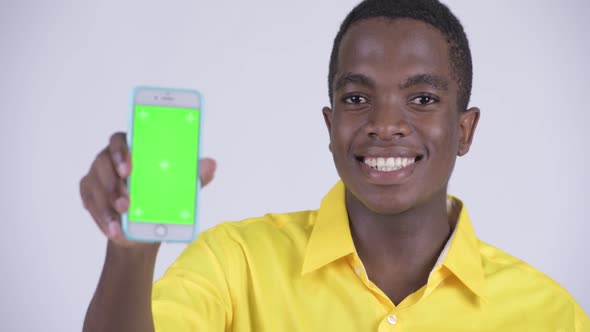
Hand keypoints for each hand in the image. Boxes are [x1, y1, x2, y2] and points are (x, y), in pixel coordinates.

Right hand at [79, 132, 215, 246]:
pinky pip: (90, 204)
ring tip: (123, 217)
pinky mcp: (89, 194)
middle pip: (103, 162)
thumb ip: (194, 175)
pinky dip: (102, 218)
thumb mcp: (181, 189)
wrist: (143, 228)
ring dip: (108, 203)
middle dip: (114, 183)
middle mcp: (109, 158)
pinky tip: (114, 229)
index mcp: (133, 148)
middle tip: (127, 202)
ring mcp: (96, 176)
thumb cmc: (161, 197)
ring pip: (96, 185)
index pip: (121, 140)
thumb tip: (211, 164)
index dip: (121, 152)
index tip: (128, 168)